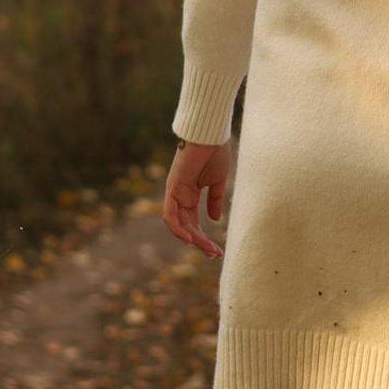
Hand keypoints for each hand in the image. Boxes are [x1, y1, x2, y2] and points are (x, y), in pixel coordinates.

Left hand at [162, 140, 229, 258]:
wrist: (210, 134)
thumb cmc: (215, 152)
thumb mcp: (218, 181)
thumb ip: (215, 200)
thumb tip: (214, 219)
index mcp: (191, 194)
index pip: (194, 222)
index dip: (204, 237)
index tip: (217, 250)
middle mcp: (180, 196)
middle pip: (186, 226)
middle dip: (200, 242)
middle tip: (214, 254)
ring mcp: (175, 192)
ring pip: (178, 224)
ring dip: (191, 238)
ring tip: (206, 249)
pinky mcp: (172, 188)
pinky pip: (170, 214)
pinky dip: (177, 228)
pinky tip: (189, 238)